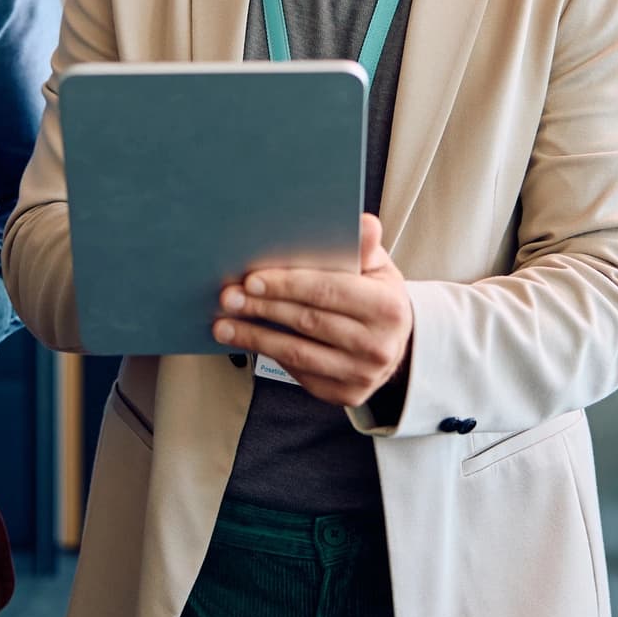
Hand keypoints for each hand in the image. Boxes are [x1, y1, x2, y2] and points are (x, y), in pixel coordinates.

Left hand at [213, 214, 411, 409]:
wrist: (393, 343)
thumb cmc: (377, 296)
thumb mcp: (376, 267)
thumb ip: (363, 246)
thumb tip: (363, 222)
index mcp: (388, 307)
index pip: (328, 291)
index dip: (286, 285)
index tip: (251, 280)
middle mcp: (378, 346)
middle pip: (307, 322)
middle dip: (263, 308)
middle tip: (229, 297)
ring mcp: (361, 375)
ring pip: (297, 353)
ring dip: (255, 337)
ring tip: (224, 324)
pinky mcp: (345, 394)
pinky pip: (299, 373)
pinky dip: (270, 355)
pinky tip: (249, 340)